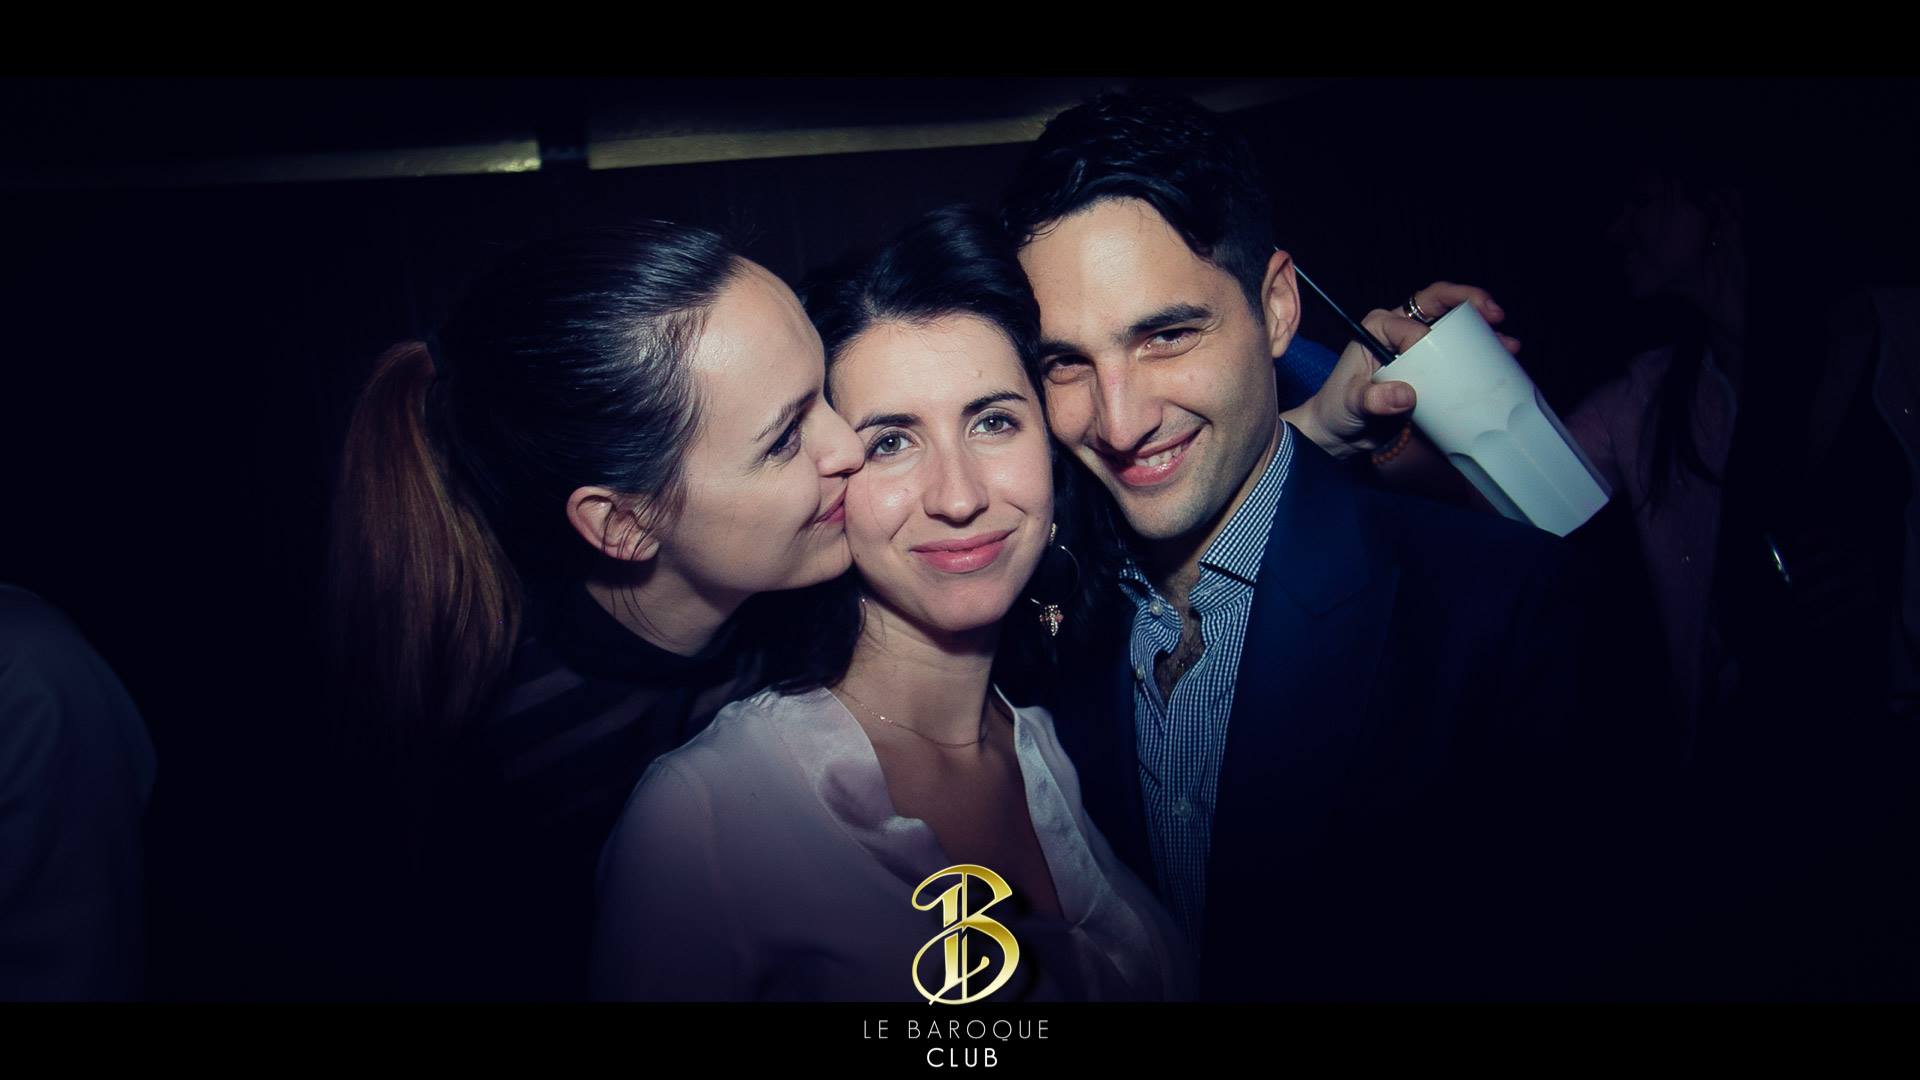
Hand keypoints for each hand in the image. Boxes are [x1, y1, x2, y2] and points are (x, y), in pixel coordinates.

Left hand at [1283, 282, 1519, 459]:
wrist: (1343, 433)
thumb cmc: (1339, 412)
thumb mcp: (1350, 405)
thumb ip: (1371, 400)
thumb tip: (1403, 396)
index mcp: (1377, 327)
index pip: (1410, 323)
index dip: (1428, 338)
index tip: (1434, 363)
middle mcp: (1400, 327)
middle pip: (1439, 303)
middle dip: (1471, 303)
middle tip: (1495, 316)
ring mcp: (1419, 345)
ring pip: (1455, 325)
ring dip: (1485, 330)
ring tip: (1509, 344)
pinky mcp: (1432, 365)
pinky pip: (1461, 352)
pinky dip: (1482, 353)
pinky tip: (1504, 358)